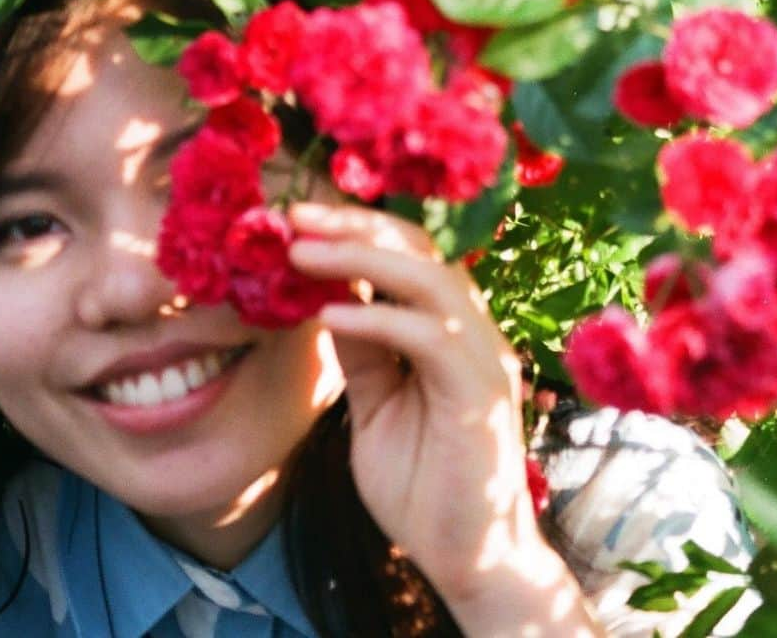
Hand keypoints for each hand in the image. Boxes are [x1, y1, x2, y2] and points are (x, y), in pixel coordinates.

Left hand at [288, 203, 601, 635]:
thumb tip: (327, 301)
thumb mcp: (375, 406)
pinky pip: (429, 335)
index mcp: (450, 328)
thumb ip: (363, 353)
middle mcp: (473, 331)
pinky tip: (328, 315)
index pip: (408, 254)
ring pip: (428, 277)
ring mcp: (483, 357)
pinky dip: (377, 317)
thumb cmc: (421, 485)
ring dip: (359, 257)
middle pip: (420, 248)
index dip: (355, 230)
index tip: (297, 220)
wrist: (466, 560)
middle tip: (293, 215)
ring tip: (299, 251)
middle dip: (353, 225)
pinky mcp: (480, 392)